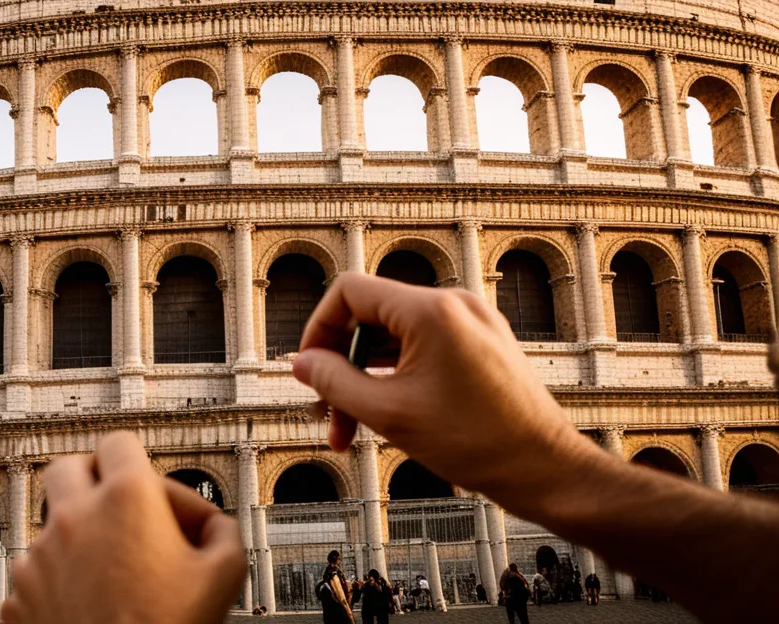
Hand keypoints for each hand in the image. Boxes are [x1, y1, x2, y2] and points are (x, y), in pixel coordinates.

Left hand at [1, 432, 246, 623]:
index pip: (118, 442)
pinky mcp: (19, 595)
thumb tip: (213, 527)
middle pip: (67, 467)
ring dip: (78, 538)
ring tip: (112, 575)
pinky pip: (36, 573)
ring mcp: (38, 557)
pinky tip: (88, 604)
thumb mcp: (226, 575)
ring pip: (51, 525)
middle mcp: (73, 519)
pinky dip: (58, 581)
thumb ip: (222, 531)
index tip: (153, 493)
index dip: (139, 463)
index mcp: (124, 500)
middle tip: (118, 512)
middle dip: (92, 483)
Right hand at [292, 273, 602, 502]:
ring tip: (351, 430)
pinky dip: (395, 377)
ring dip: (366, 377)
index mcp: (430, 310)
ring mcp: (470, 322)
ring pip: (393, 337)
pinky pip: (421, 348)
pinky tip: (385, 416)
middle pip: (369, 317)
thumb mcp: (388, 414)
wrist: (545, 468)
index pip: (348, 292)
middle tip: (326, 415)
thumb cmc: (476, 443)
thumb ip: (333, 382)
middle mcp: (453, 303)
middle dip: (340, 365)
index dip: (317, 329)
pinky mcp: (480, 343)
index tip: (308, 371)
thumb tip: (300, 363)